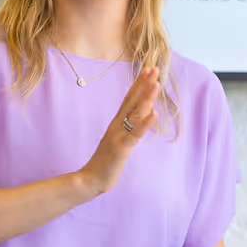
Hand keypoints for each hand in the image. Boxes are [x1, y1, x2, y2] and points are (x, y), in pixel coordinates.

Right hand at [76, 66, 159, 196]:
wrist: (90, 179)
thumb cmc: (105, 161)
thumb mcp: (118, 140)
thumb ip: (128, 127)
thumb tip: (143, 114)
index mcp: (116, 122)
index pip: (129, 99)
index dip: (139, 83)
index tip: (148, 69)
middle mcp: (117, 125)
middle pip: (132, 101)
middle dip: (144, 84)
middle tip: (154, 68)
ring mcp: (118, 135)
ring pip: (135, 113)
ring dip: (146, 98)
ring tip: (156, 83)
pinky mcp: (121, 148)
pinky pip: (135, 134)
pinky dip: (145, 124)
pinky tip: (155, 114)